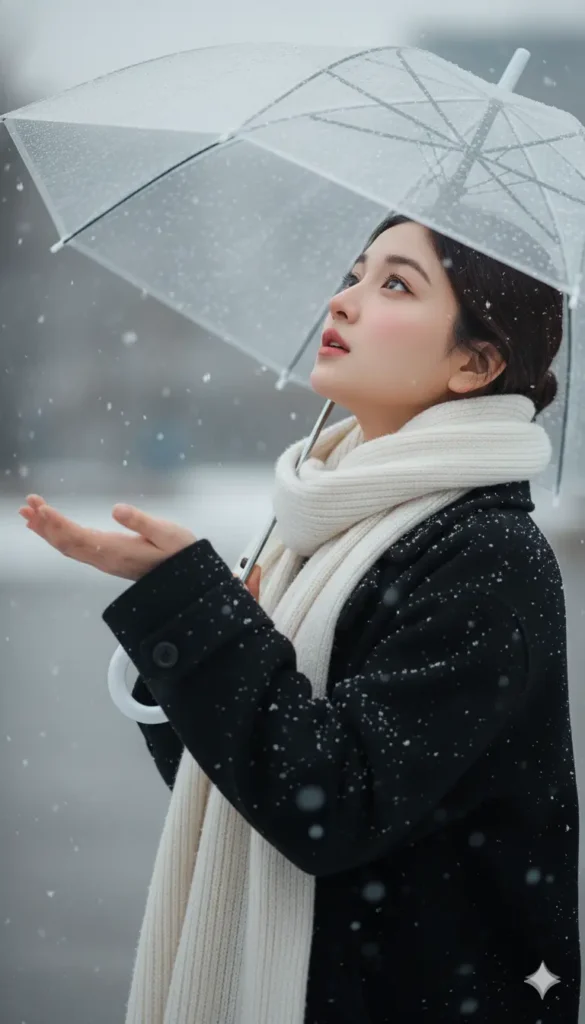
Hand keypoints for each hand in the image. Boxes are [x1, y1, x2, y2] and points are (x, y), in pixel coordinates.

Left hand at [18, 493, 196, 581]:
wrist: (187, 577)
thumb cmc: (180, 551)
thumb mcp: (166, 532)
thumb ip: (142, 521)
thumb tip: (117, 509)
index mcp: (116, 551)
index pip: (78, 537)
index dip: (58, 523)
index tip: (41, 508)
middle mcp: (105, 558)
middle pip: (65, 543)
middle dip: (44, 524)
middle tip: (26, 504)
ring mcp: (104, 560)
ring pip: (67, 546)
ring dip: (47, 529)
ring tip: (28, 511)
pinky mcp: (107, 557)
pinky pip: (75, 547)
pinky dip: (58, 535)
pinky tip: (49, 526)